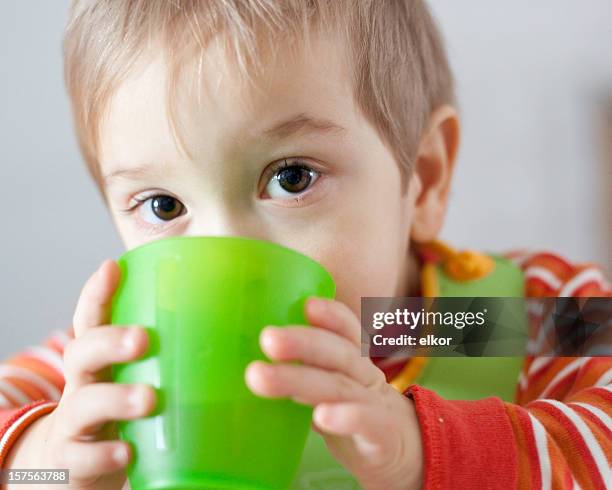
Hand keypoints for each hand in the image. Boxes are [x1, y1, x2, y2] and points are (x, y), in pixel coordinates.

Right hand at [5, 260, 155, 489]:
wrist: (71, 466)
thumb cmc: (119, 412)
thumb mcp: (135, 377)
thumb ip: (169, 352)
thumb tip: (231, 314)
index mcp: (101, 360)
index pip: (93, 319)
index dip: (98, 293)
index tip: (113, 267)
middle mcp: (84, 384)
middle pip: (83, 353)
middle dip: (110, 341)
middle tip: (143, 338)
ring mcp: (75, 425)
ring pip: (84, 405)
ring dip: (115, 398)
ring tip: (148, 399)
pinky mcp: (73, 463)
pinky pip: (82, 459)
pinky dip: (103, 454)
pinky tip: (127, 453)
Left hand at [245, 297, 422, 489]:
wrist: (406, 452)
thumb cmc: (357, 414)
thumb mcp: (334, 388)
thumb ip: (304, 374)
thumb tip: (252, 363)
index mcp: (354, 360)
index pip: (347, 330)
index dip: (331, 315)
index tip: (307, 304)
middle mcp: (365, 375)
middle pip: (338, 353)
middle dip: (302, 342)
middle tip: (267, 338)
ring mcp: (375, 405)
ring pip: (340, 386)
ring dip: (300, 379)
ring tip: (262, 377)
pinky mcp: (383, 437)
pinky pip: (366, 422)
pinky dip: (345, 417)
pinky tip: (321, 417)